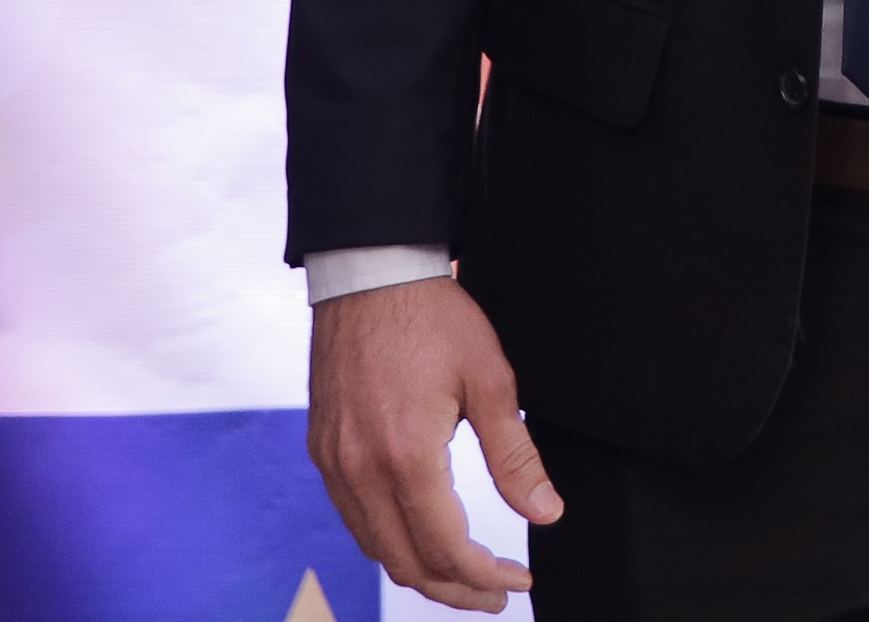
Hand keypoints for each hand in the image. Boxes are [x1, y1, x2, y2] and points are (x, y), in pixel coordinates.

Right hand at [308, 276, 560, 611]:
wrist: (368, 277)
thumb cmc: (432, 319)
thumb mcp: (491, 381)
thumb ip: (515, 456)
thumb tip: (545, 513)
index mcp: (406, 456)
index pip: (445, 547)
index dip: (484, 576)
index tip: (518, 581)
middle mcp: (360, 472)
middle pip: (405, 563)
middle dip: (454, 590)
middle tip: (496, 595)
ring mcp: (334, 465)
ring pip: (375, 547)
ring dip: (421, 571)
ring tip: (465, 576)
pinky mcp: (323, 453)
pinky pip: (354, 519)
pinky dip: (390, 541)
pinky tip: (421, 537)